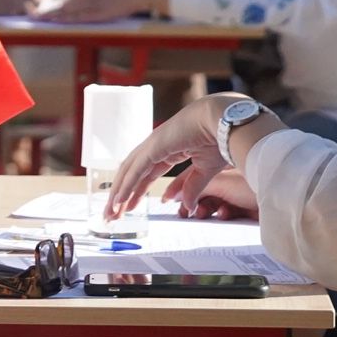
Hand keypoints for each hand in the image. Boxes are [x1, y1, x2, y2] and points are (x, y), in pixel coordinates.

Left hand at [38, 0, 146, 22]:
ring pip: (68, 10)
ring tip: (38, 19)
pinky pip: (80, 16)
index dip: (52, 4)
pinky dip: (67, 18)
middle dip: (47, 10)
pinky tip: (57, 20)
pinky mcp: (99, 12)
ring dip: (52, 15)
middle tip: (31, 15)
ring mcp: (92, 3)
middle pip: (63, 4)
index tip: (39, 8)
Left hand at [103, 94, 244, 219]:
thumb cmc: (220, 139)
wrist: (225, 122)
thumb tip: (188, 207)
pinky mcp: (154, 147)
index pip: (145, 175)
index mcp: (168, 150)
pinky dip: (126, 186)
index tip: (128, 207)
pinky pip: (136, 170)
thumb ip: (193, 187)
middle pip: (132, 174)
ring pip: (129, 172)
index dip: (135, 192)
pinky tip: (118, 200)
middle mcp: (156, 147)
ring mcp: (153, 145)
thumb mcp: (205, 170)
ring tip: (111, 213)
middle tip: (112, 214)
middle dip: (121, 195)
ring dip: (119, 193)